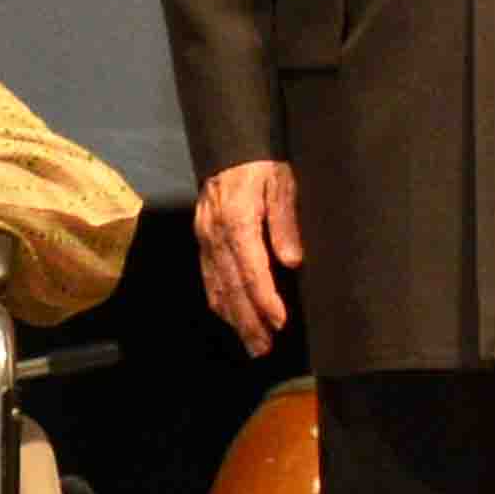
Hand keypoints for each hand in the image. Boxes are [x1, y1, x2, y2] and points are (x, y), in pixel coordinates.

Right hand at [193, 156, 305, 353]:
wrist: (229, 145)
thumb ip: (285, 221)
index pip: (251, 269)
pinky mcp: (201, 240)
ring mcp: (204, 239)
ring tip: (253, 344)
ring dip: (235, 318)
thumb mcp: (282, 183)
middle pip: (231, 286)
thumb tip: (292, 261)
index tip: (280, 321)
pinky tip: (231, 318)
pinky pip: (208, 277)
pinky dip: (219, 301)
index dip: (265, 299)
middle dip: (248, 320)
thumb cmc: (262, 164)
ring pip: (217, 286)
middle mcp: (215, 235)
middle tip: (265, 348)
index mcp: (237, 221)